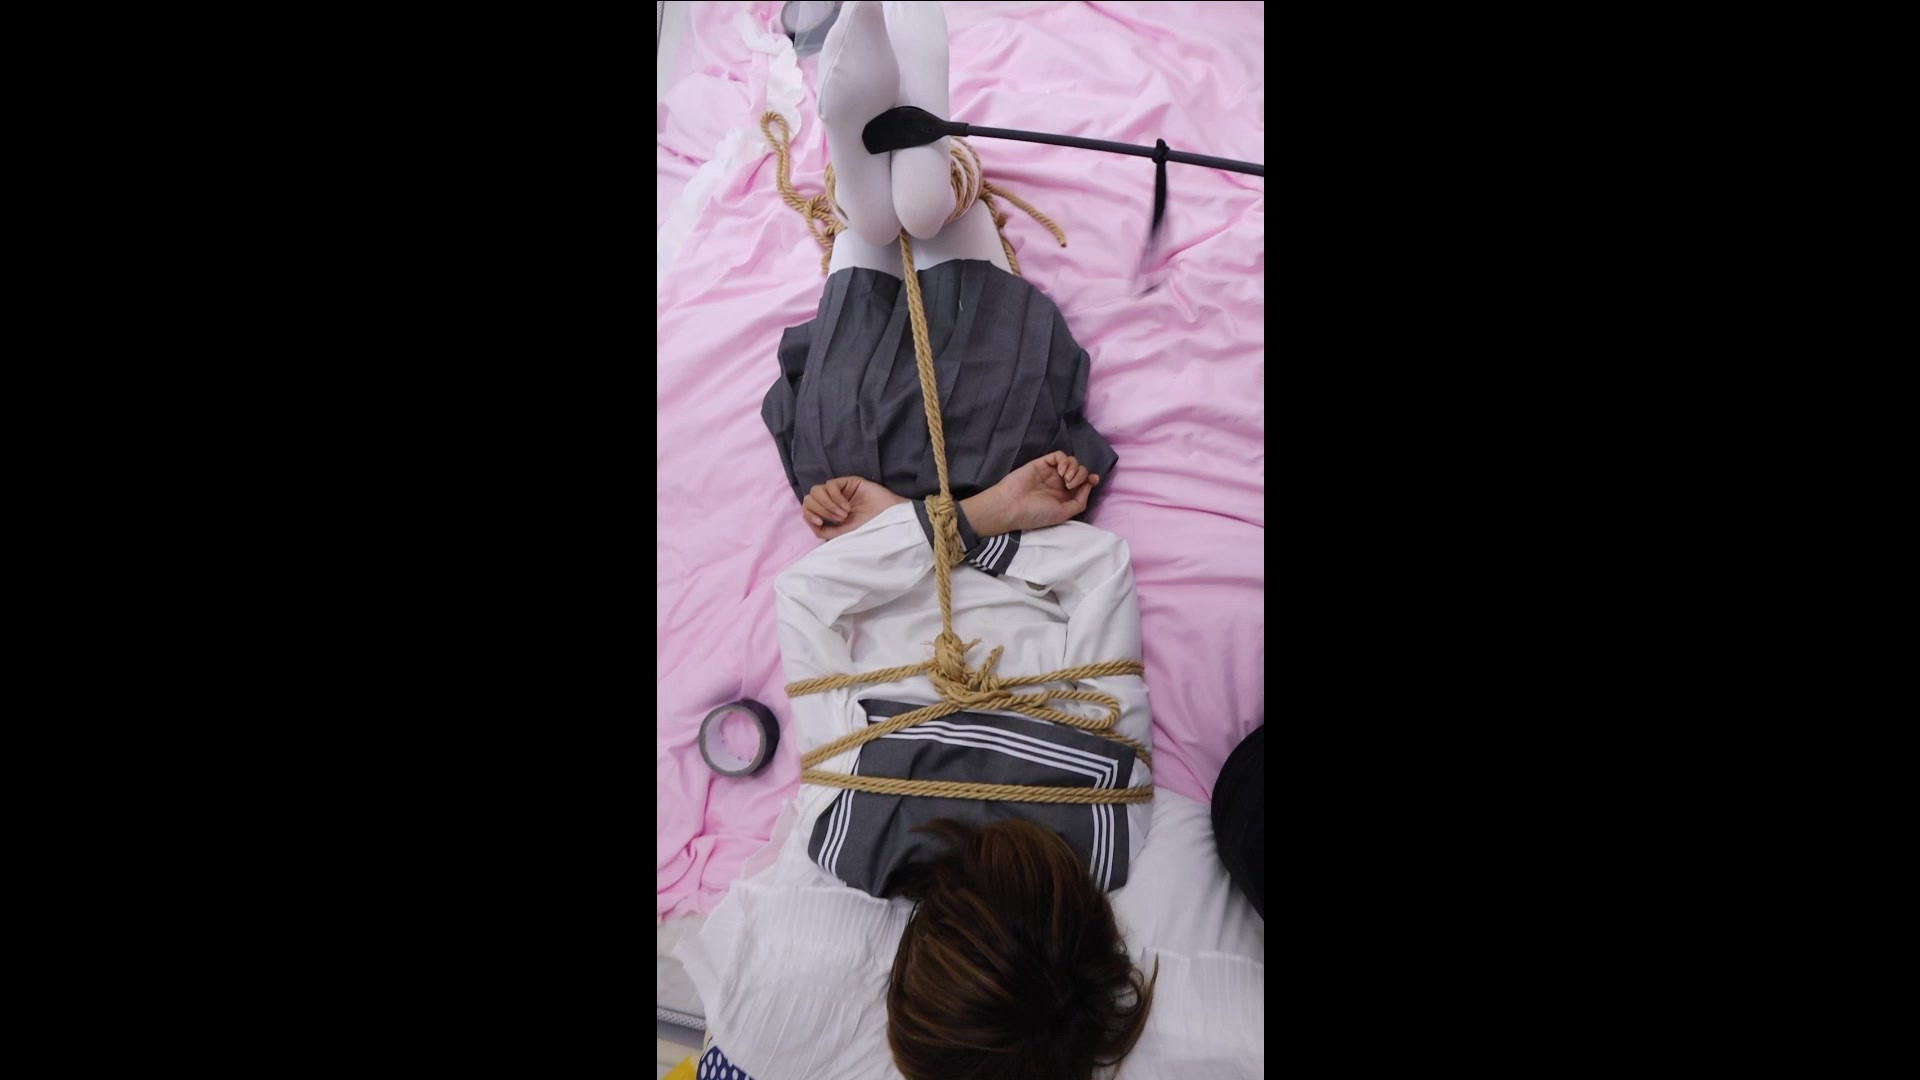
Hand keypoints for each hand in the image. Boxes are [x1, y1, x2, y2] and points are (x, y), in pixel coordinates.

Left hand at [802, 476, 906, 540]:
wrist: (885, 520)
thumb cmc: (866, 527)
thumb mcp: (841, 533)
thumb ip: (824, 530)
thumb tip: (810, 522)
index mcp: (827, 512)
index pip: (808, 508)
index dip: (809, 514)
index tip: (819, 522)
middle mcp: (830, 500)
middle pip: (809, 498)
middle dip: (821, 510)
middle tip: (839, 519)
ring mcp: (838, 490)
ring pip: (816, 490)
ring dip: (827, 505)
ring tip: (843, 514)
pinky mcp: (847, 482)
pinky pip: (830, 485)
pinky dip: (835, 498)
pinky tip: (847, 507)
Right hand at [965, 452, 1098, 534]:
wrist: (1012, 505)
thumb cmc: (1036, 513)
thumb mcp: (1063, 514)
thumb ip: (1079, 501)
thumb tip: (1089, 486)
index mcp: (1064, 497)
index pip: (1083, 483)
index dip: (1091, 479)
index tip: (1093, 479)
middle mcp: (1059, 484)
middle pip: (1080, 471)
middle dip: (1082, 475)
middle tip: (1070, 484)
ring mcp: (1050, 473)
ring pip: (1072, 462)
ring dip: (1074, 468)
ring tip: (1066, 479)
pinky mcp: (1042, 463)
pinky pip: (1059, 455)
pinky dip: (1064, 460)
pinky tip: (1061, 471)